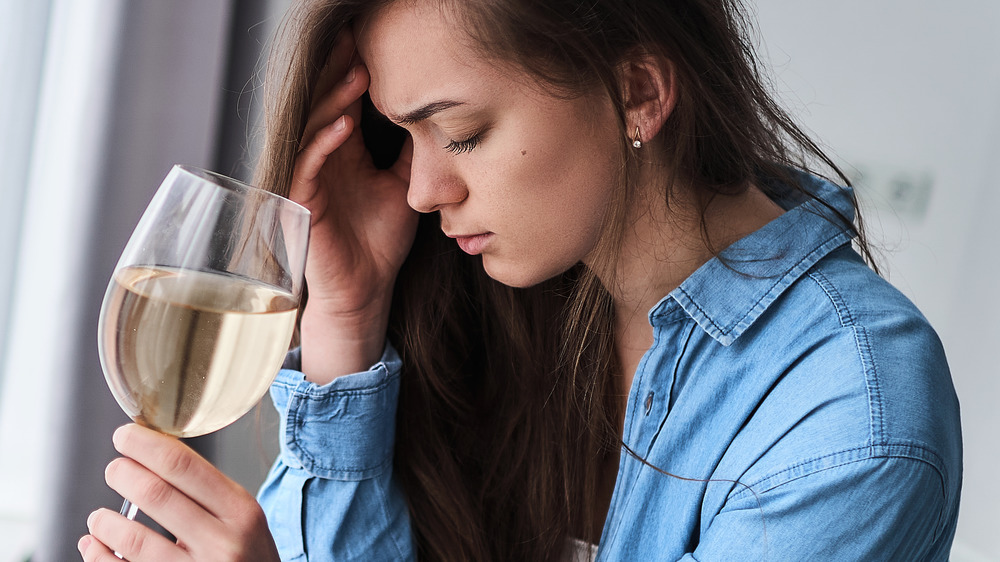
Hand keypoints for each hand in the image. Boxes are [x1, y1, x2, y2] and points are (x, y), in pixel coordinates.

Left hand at [79, 424, 277, 561]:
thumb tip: (152, 458)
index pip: (184, 465)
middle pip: (155, 493)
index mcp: (241, 511)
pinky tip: (95, 546)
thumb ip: (209, 495)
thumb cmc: (247, 559)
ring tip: (100, 518)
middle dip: (122, 474)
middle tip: (114, 470)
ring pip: (133, 539)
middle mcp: (223, 542)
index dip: (145, 445)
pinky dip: (99, 556)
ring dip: (104, 522)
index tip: (125, 435)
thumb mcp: (245, 521)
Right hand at [291, 29, 416, 380]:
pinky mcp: (303, 204)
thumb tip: (437, 119)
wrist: (365, 291)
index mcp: (343, 151)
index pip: (346, 100)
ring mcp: (309, 179)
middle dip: (339, 70)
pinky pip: (308, 166)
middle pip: (324, 103)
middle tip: (356, 37)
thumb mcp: (405, 186)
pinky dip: (324, 143)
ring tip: (358, 73)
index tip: (375, 40)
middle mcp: (322, 159)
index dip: (357, 70)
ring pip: (313, 127)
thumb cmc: (381, 241)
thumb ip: (413, 153)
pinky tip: (344, 124)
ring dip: (334, 100)